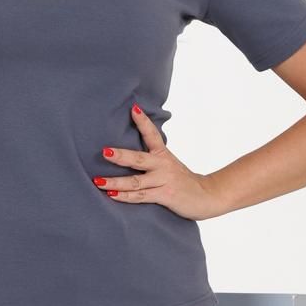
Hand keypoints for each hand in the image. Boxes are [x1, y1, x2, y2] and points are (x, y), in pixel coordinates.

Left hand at [94, 104, 227, 220]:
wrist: (207, 196)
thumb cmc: (183, 181)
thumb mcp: (170, 165)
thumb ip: (153, 160)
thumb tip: (129, 155)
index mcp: (163, 155)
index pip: (153, 135)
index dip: (143, 121)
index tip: (133, 109)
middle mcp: (163, 165)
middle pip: (138, 159)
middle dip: (120, 156)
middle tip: (104, 152)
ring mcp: (163, 181)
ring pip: (135, 181)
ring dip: (115, 182)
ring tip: (98, 181)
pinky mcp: (164, 195)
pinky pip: (141, 196)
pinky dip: (125, 196)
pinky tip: (112, 194)